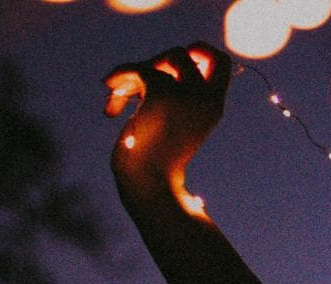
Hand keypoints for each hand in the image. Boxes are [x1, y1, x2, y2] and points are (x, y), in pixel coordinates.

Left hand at [104, 43, 230, 198]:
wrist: (148, 184)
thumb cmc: (156, 163)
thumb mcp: (172, 125)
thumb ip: (176, 95)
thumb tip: (164, 61)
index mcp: (213, 108)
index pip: (221, 62)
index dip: (199, 52)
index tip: (172, 66)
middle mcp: (204, 98)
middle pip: (187, 52)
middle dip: (158, 61)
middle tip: (140, 82)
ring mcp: (185, 94)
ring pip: (164, 56)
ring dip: (138, 71)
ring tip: (120, 95)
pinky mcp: (161, 93)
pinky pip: (137, 69)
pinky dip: (119, 81)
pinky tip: (110, 110)